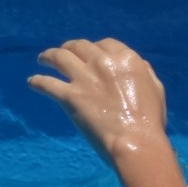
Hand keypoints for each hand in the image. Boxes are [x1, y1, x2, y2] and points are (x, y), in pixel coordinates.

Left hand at [29, 37, 166, 167]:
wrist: (136, 142)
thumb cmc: (150, 121)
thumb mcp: (156, 89)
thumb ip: (144, 72)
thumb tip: (134, 64)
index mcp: (126, 59)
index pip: (105, 44)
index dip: (95, 47)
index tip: (89, 53)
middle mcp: (103, 62)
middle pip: (80, 46)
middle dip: (70, 47)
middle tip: (63, 53)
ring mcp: (85, 78)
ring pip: (59, 57)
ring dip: (49, 56)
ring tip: (42, 59)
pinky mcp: (70, 96)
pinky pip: (47, 84)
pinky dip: (37, 82)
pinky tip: (32, 82)